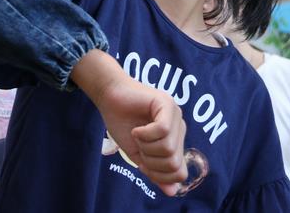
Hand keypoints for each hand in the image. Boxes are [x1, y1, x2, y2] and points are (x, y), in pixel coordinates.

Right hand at [71, 50, 187, 195]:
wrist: (109, 98)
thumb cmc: (122, 123)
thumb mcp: (138, 154)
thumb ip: (155, 172)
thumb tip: (172, 192)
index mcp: (175, 140)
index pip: (180, 172)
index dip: (158, 174)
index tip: (142, 161)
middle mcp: (180, 128)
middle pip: (174, 163)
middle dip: (151, 161)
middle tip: (138, 146)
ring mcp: (175, 115)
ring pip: (168, 148)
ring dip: (146, 146)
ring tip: (137, 134)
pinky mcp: (167, 103)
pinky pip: (162, 130)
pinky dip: (144, 134)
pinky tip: (137, 128)